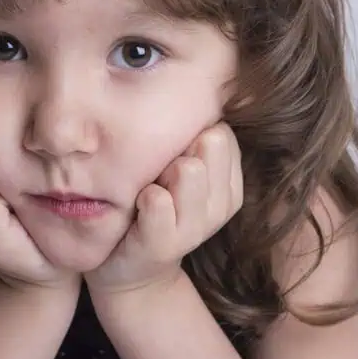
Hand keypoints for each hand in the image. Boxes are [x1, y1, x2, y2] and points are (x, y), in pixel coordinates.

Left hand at [85, 122, 243, 296]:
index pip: (223, 132)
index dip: (190, 136)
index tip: (172, 157)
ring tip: (146, 189)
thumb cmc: (151, 207)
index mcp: (230, 185)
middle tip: (157, 173)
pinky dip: (142, 197)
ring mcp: (196, 228)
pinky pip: (158, 201)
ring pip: (189, 170)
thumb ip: (193, 138)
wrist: (128, 270)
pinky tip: (136, 207)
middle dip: (178, 149)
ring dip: (159, 173)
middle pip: (211, 143)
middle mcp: (221, 206)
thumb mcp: (178, 171)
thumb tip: (197, 88)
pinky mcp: (164, 244)